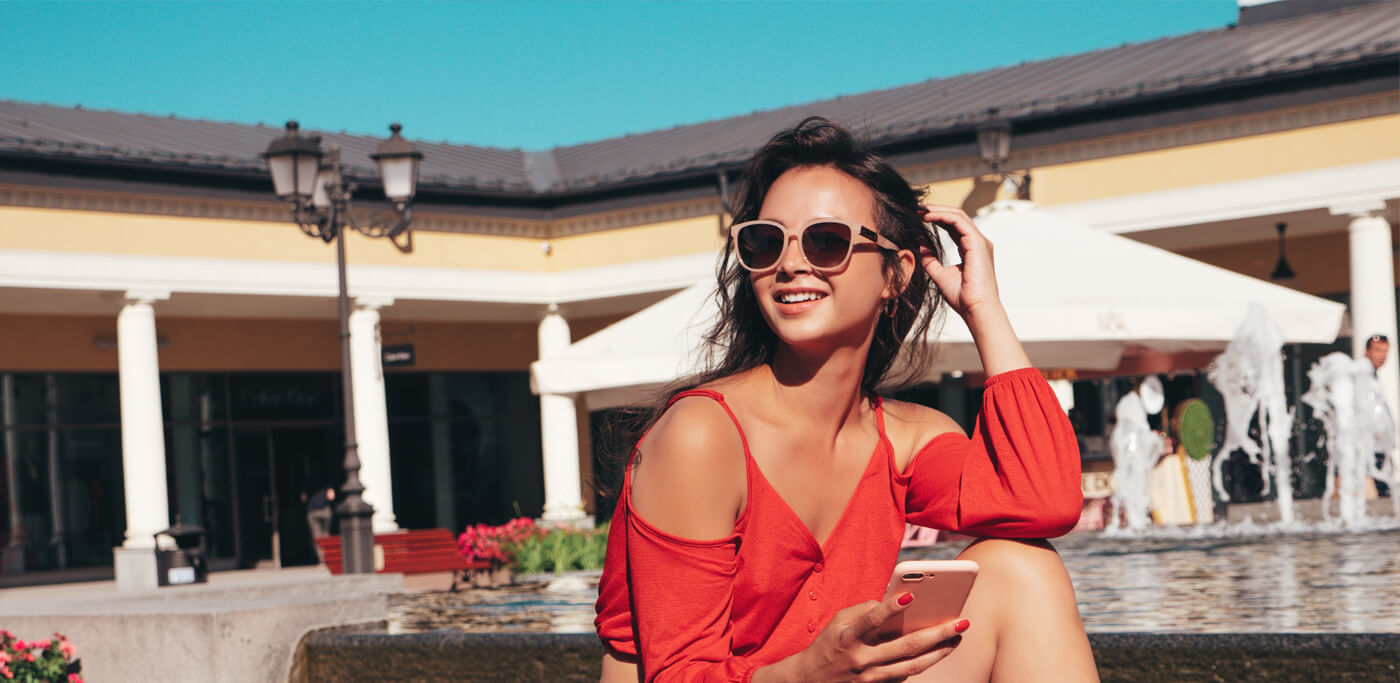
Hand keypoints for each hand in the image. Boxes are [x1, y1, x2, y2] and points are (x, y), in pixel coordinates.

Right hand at [757, 591, 967, 682]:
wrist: (809, 681)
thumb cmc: (828, 644)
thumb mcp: (838, 622)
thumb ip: (863, 610)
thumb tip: (894, 602)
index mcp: (848, 637)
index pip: (871, 620)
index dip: (890, 608)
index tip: (911, 595)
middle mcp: (861, 659)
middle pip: (904, 647)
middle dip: (936, 634)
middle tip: (960, 622)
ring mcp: (870, 678)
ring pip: (912, 666)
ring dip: (938, 652)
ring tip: (957, 638)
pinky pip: (905, 675)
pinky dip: (922, 663)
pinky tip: (938, 651)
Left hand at [919, 205, 1000, 320]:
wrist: (976, 309)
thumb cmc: (963, 298)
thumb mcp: (940, 275)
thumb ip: (930, 260)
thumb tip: (919, 245)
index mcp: (970, 249)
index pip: (953, 226)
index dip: (936, 219)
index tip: (918, 217)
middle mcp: (977, 242)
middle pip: (956, 217)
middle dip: (936, 211)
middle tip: (916, 209)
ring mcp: (979, 242)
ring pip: (958, 216)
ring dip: (938, 210)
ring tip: (920, 211)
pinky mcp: (978, 243)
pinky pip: (959, 222)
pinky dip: (942, 216)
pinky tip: (927, 217)